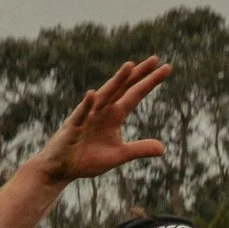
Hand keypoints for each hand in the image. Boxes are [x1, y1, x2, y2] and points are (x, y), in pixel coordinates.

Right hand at [32, 57, 170, 184]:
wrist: (61, 168)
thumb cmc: (86, 159)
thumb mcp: (117, 155)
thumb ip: (138, 149)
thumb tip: (163, 149)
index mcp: (114, 116)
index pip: (135, 95)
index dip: (149, 82)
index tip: (167, 68)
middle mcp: (102, 110)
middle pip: (122, 88)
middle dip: (138, 74)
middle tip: (155, 59)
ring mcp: (86, 116)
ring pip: (104, 96)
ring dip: (116, 81)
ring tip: (129, 66)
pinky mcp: (72, 127)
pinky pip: (80, 115)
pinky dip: (87, 105)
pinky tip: (93, 94)